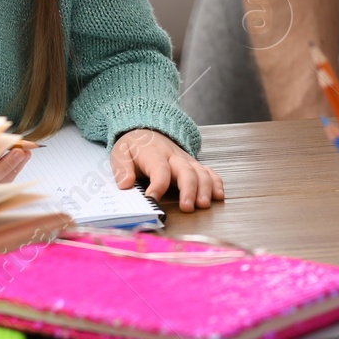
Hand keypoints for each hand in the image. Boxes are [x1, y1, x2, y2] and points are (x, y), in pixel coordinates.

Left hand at [110, 128, 225, 210]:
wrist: (148, 130)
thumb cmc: (134, 147)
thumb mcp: (119, 153)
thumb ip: (122, 169)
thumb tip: (126, 184)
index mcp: (154, 154)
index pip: (159, 169)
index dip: (157, 185)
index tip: (152, 200)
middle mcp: (173, 156)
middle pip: (186, 171)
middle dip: (189, 189)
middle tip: (187, 207)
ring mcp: (186, 160)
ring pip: (201, 172)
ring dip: (205, 188)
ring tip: (203, 205)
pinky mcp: (193, 165)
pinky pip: (208, 172)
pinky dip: (216, 183)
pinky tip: (218, 196)